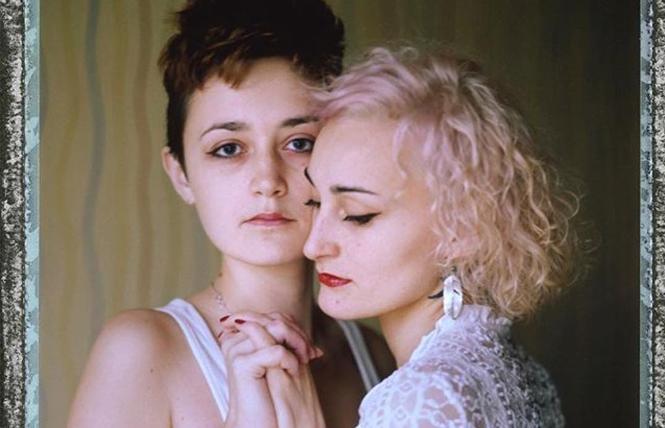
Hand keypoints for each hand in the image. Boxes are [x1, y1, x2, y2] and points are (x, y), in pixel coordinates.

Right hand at [220, 313, 325, 427]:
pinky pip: (276, 351)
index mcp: (240, 335)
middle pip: (276, 319)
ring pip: (276, 328)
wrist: (256, 421)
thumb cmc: (267, 394)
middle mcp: (234, 338)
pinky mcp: (242, 363)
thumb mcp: (276, 362)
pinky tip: (294, 372)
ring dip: (298, 343)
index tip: (310, 347)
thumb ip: (282, 341)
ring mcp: (236, 349)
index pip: (274, 317)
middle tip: (313, 353)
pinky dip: (291, 360)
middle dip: (300, 334)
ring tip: (305, 360)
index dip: (296, 328)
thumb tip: (302, 329)